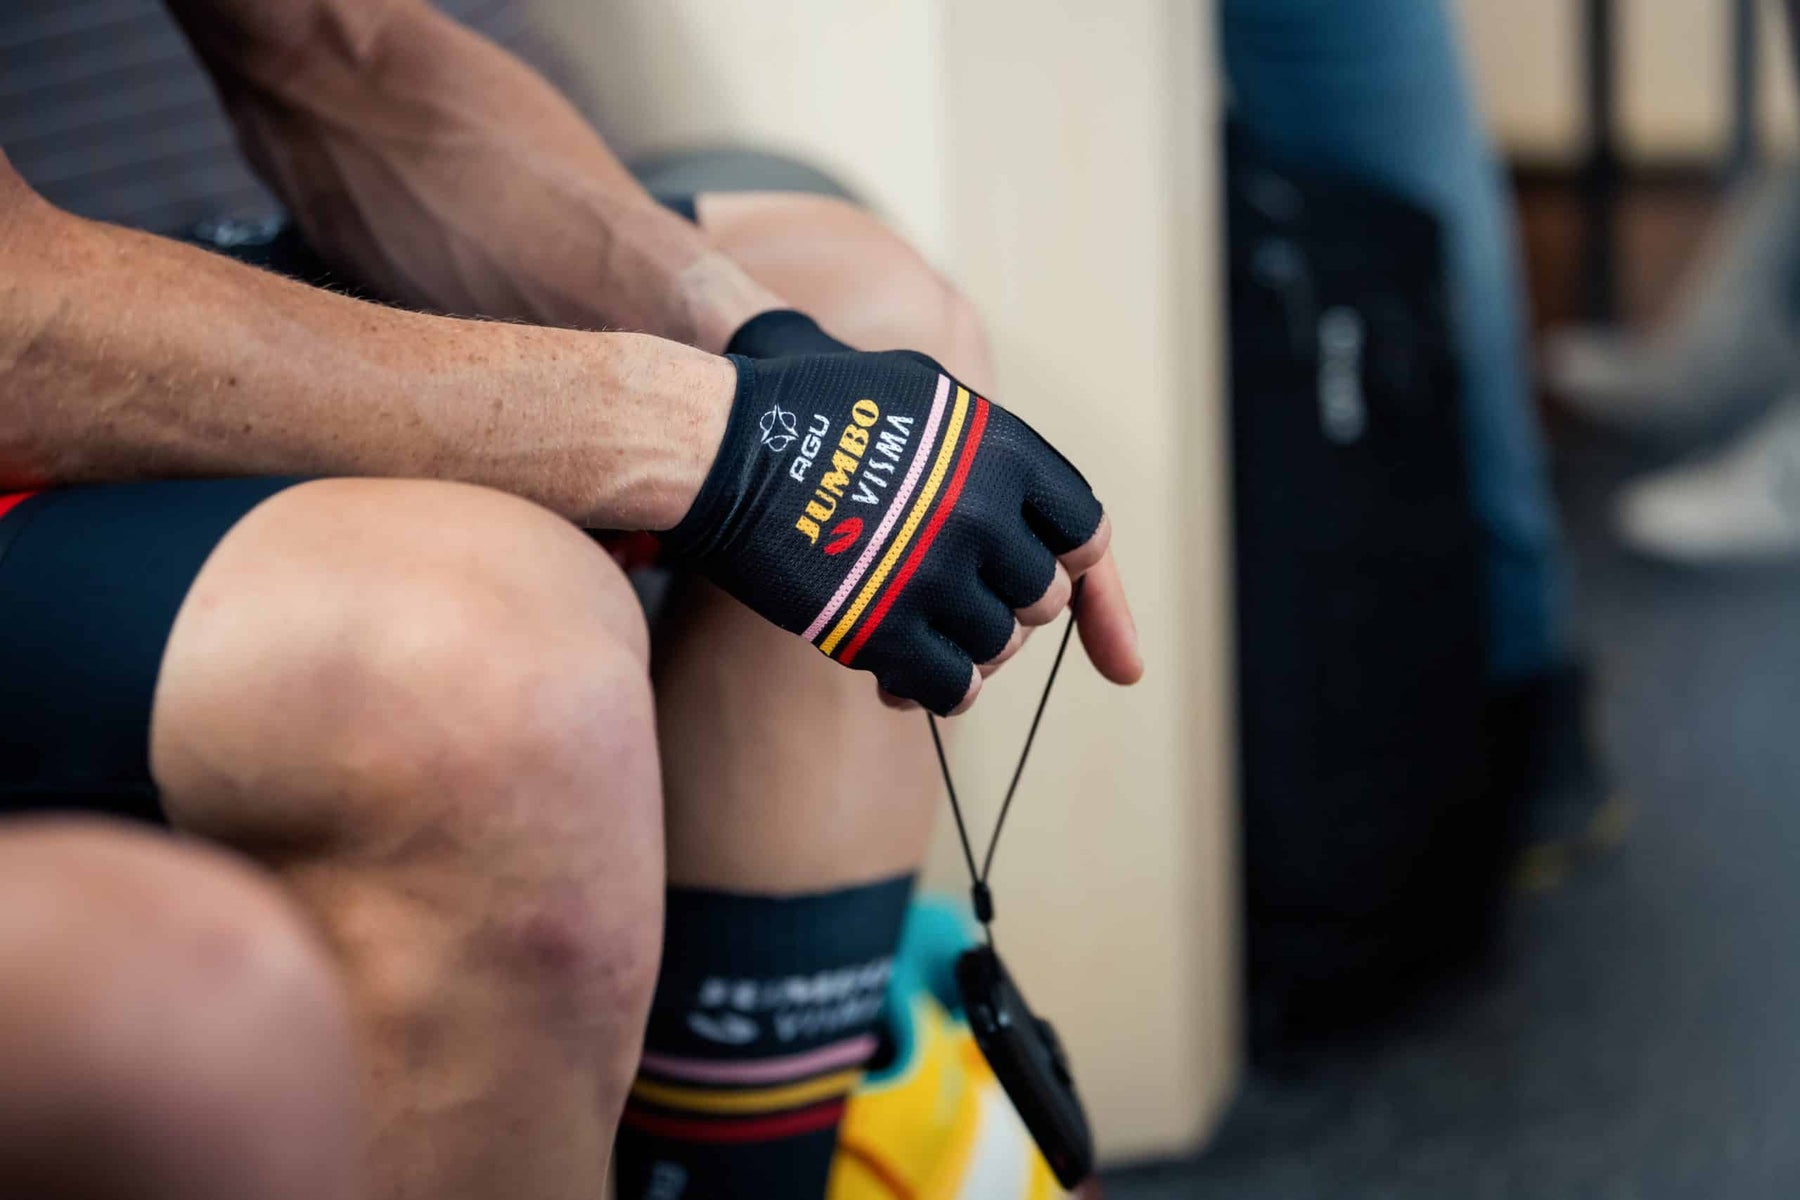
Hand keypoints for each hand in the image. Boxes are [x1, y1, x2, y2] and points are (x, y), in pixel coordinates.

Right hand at [664, 312, 1140, 713]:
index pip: (1085, 532)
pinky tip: (905, 682)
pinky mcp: (883, 629)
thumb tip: (1038, 515)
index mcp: (1001, 452)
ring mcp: (934, 575)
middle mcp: (982, 513)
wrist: (722, 447)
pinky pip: (951, 687)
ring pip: (999, 648)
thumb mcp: (924, 396)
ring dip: (971, 651)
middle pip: (1045, 599)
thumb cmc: (815, 410)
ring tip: (927, 634)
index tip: (1076, 601)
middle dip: (1012, 607)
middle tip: (964, 601)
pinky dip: (941, 691)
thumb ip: (990, 452)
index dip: (1088, 575)